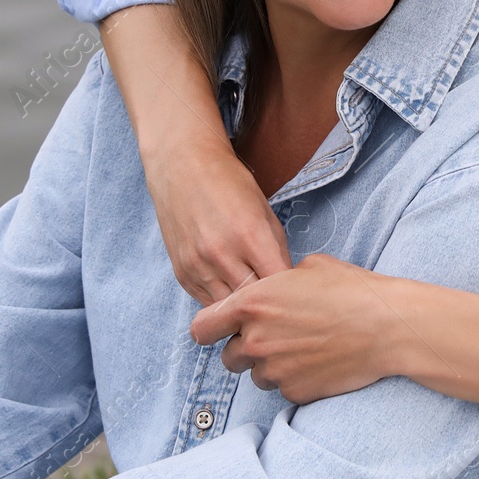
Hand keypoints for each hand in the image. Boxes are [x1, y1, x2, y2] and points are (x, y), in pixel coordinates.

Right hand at [144, 134, 290, 305]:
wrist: (183, 168)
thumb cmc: (230, 184)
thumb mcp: (265, 211)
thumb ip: (276, 249)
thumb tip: (286, 282)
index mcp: (250, 235)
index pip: (279, 283)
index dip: (291, 292)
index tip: (296, 293)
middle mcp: (221, 254)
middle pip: (253, 303)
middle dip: (268, 306)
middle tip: (277, 303)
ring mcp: (198, 266)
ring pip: (228, 310)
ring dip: (242, 310)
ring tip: (254, 303)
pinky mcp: (182, 273)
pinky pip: (207, 303)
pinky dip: (221, 302)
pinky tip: (231, 290)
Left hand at [189, 253, 398, 402]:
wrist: (387, 327)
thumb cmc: (351, 289)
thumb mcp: (309, 268)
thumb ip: (276, 282)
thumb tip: (272, 290)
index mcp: (252, 304)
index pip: (202, 328)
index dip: (210, 329)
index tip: (220, 330)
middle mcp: (255, 340)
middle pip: (228, 357)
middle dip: (246, 349)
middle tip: (275, 338)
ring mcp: (274, 370)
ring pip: (256, 376)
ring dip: (271, 366)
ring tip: (303, 349)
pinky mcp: (294, 392)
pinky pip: (283, 389)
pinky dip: (295, 379)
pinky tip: (319, 362)